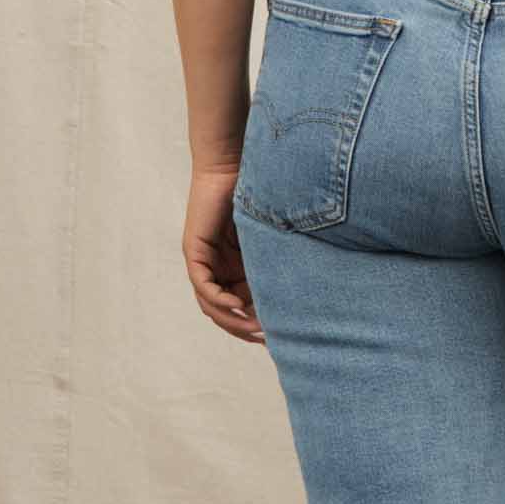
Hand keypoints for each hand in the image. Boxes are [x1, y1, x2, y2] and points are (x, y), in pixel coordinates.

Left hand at [182, 164, 265, 346]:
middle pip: (225, 311)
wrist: (235, 163)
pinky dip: (219, 300)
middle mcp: (217, 268)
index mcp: (235, 266)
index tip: (281, 332)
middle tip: (268, 340)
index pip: (241, 305)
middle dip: (245, 328)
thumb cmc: (260, 191)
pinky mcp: (195, 252)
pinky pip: (204, 286)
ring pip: (212, 304)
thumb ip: (277, 260)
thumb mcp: (272, 237)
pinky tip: (237, 306)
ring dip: (232, 320)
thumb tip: (310, 289)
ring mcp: (204, 261)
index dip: (258, 322)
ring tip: (255, 328)